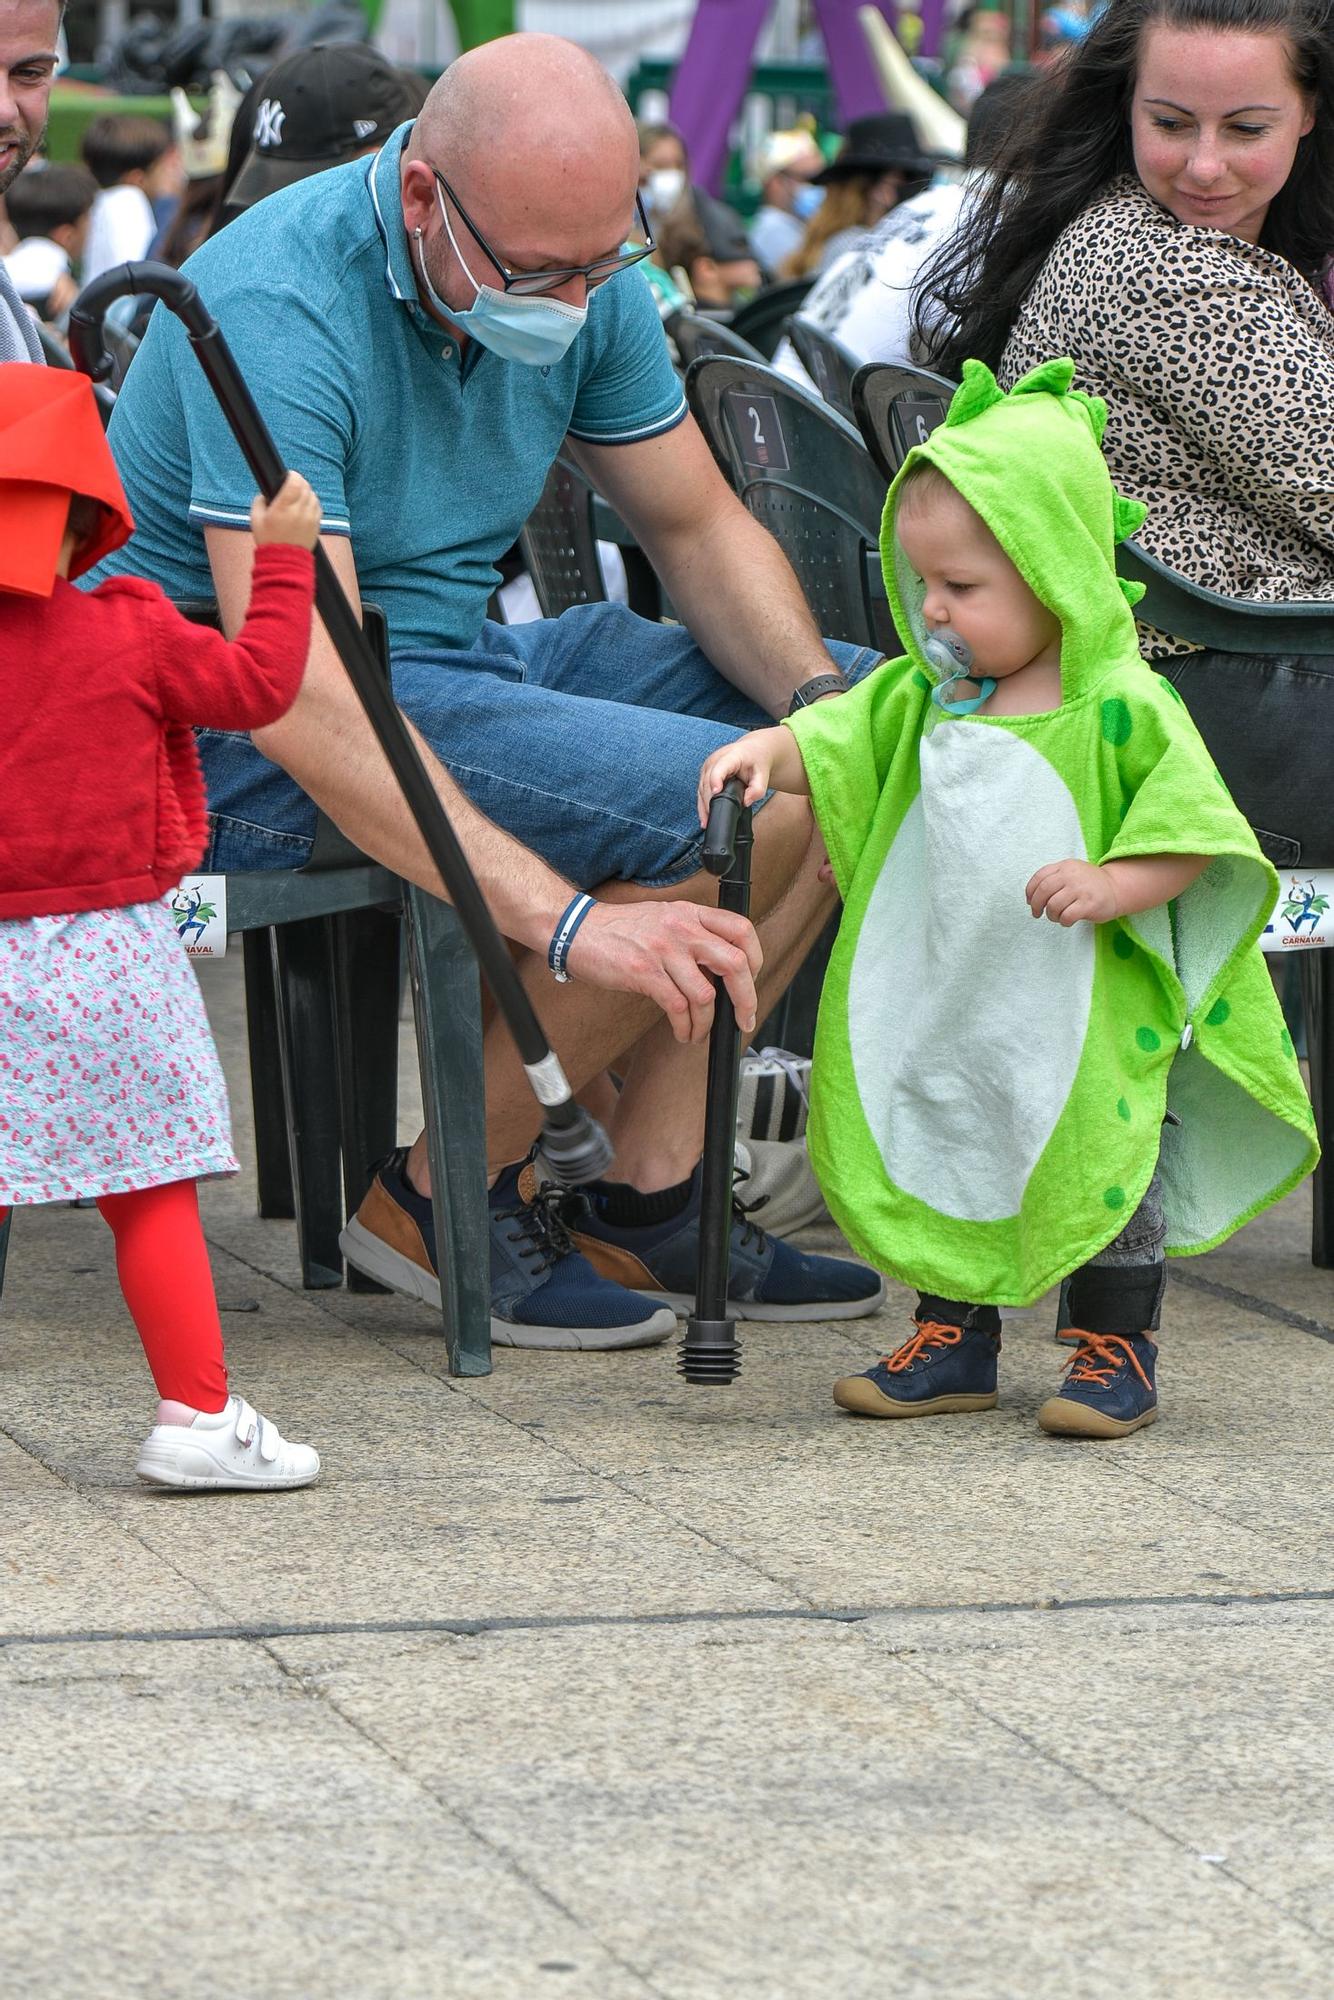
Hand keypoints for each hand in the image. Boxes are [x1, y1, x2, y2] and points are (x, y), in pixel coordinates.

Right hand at [251, 472, 320, 548]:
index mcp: (284, 507)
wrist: (284, 560)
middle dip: (299, 482)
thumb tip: (265, 494)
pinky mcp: (317, 524)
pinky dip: (312, 502)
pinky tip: (304, 506)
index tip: (288, 476)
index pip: (295, 482)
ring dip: (306, 492)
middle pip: (305, 486)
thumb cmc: (269, 540)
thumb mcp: (256, 519)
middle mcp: (299, 511)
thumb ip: (259, 502)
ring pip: (313, 495)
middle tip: (292, 484)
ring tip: (297, 496)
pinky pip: (317, 506)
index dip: (293, 475)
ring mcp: (310, 518)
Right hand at [565, 899, 762, 1043]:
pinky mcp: (644, 972)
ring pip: (705, 995)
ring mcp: (663, 950)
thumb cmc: (619, 930)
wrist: (577, 928)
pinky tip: (682, 1032)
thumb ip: (693, 935)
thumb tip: (720, 971)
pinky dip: (685, 1026)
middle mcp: (682, 928)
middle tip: (744, 1019)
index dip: (756, 957)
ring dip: (706, 1023)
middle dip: (745, 999)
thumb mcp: (664, 918)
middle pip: (735, 963)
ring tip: (698, 1033)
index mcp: (690, 913)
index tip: (752, 981)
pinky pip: (678, 1007)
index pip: (741, 929)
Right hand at [697, 729, 781, 825]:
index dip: (716, 780)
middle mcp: (715, 759)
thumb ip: (758, 789)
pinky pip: (701, 790)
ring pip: (701, 787)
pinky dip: (702, 804)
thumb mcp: (763, 774)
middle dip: (709, 800)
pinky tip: (704, 817)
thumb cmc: (757, 761)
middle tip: (714, 817)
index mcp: (731, 756)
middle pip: (707, 781)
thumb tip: (746, 802)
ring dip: (703, 805)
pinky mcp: (705, 774)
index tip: (716, 793)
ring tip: (706, 822)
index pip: (719, 768)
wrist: (753, 751)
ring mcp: (708, 767)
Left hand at [1026, 858, 1118, 925]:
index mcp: (1065, 866)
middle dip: (1036, 905)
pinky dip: (1063, 921)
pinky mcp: (1089, 904)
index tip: (1030, 901)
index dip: (1030, 891)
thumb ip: (1054, 879)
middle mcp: (1071, 875)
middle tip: (1037, 913)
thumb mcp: (1072, 872)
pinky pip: (1067, 916)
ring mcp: (1081, 889)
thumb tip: (1031, 898)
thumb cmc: (1089, 884)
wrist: (1117, 888)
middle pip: (1043, 891)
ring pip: (1053, 905)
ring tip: (1057, 917)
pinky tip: (1067, 921)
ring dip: (1051, 915)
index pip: (1039, 877)